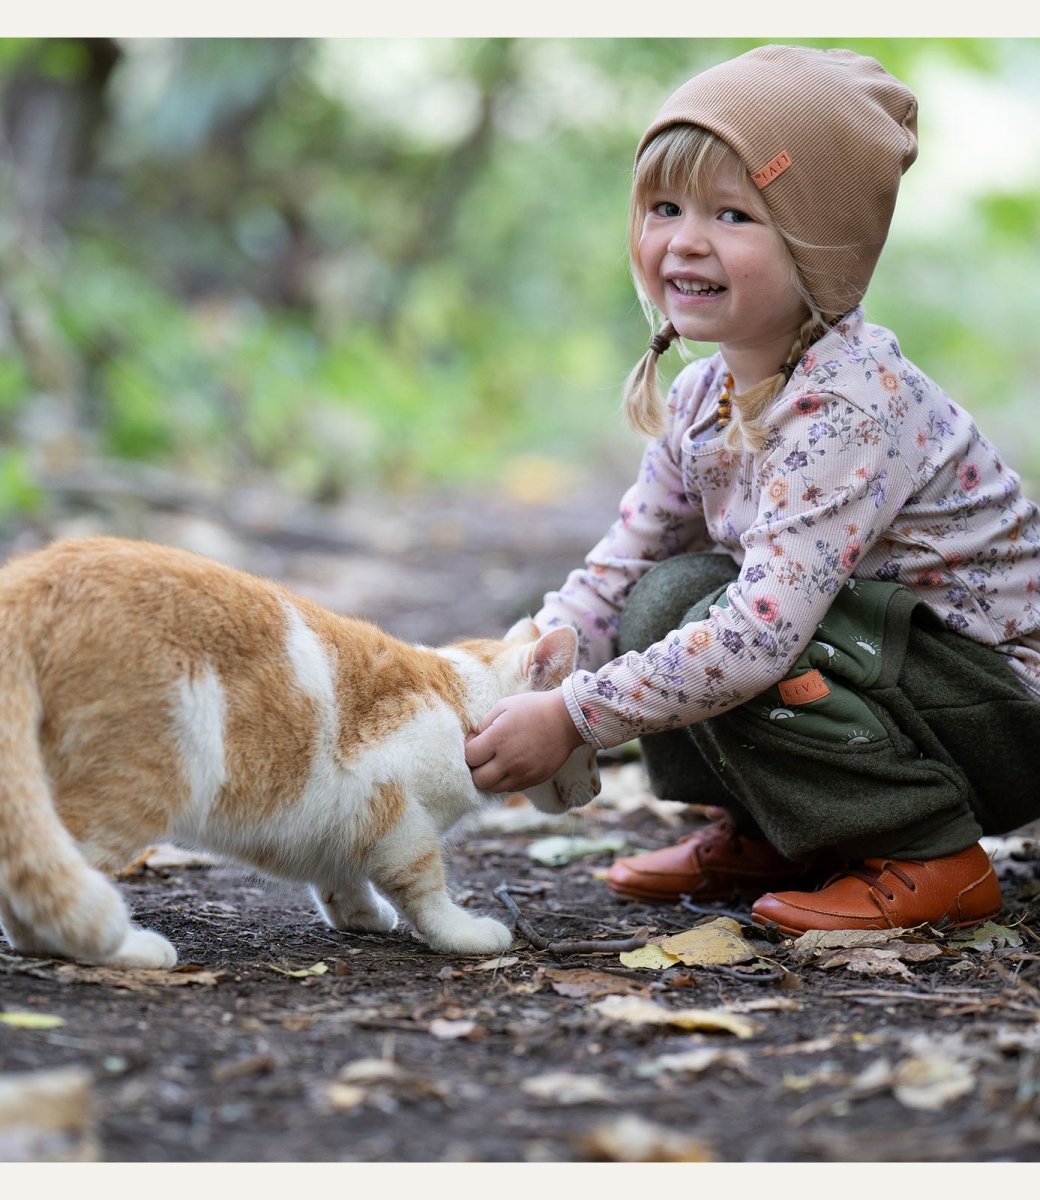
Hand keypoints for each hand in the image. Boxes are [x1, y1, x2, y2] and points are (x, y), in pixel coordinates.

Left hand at [465, 689, 584, 794]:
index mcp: (498, 739)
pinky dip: (505, 780)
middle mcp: (509, 760)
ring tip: (494, 763)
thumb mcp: (504, 706)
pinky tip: (510, 765)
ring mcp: (523, 773)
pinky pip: (511, 788)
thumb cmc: (534, 708)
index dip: (468, 748)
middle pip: (478, 779)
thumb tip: (474, 739)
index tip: (475, 740)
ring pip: (494, 789)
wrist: (567, 719)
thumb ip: (484, 724)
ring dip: (489, 778)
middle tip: (481, 757)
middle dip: (475, 768)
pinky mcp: (534, 779)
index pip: (470, 756)